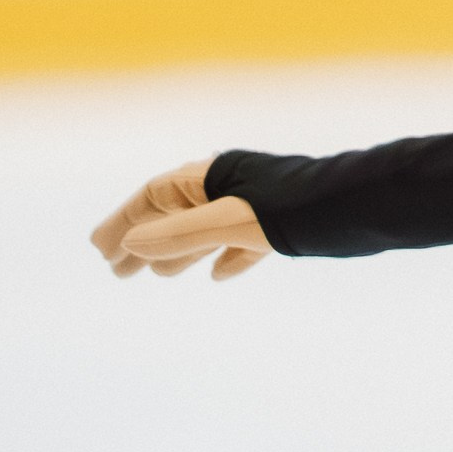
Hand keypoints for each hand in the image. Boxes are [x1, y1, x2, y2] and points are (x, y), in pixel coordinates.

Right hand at [89, 155, 270, 280]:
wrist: (352, 207)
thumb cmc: (286, 207)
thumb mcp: (227, 222)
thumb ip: (179, 233)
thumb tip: (129, 243)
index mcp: (210, 177)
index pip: (154, 196)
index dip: (124, 222)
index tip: (100, 249)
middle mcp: (229, 187)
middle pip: (175, 216)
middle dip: (145, 243)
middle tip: (117, 272)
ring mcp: (255, 208)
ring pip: (205, 231)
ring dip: (179, 252)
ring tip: (157, 272)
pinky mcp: (279, 227)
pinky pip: (243, 243)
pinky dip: (226, 258)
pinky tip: (217, 274)